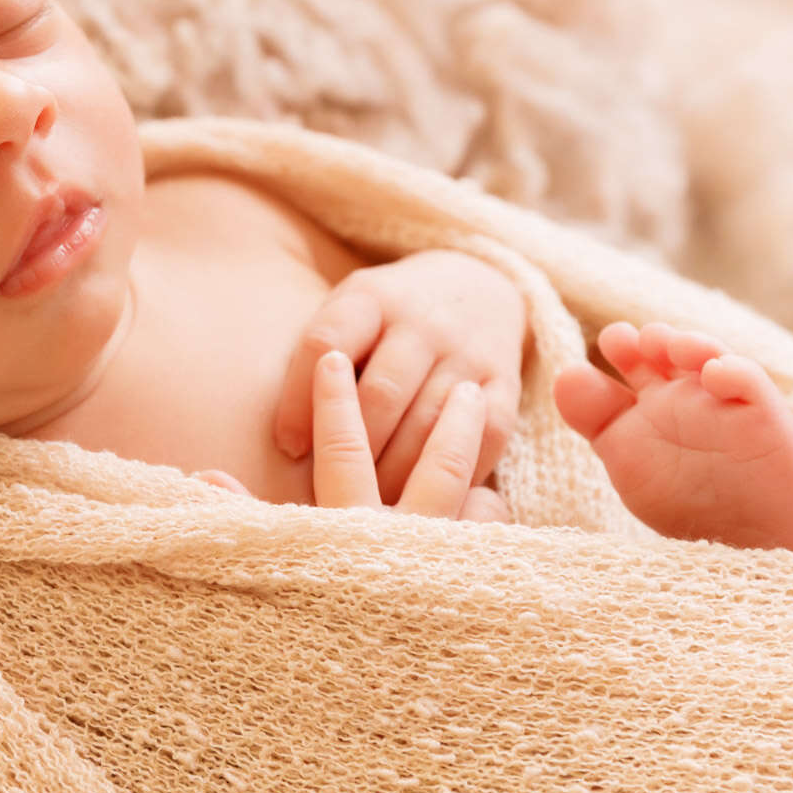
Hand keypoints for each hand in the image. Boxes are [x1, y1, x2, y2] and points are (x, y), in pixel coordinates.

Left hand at [271, 249, 525, 504]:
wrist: (479, 284)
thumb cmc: (389, 318)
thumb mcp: (350, 311)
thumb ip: (317, 359)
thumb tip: (286, 442)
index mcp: (371, 297)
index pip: (327, 344)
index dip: (301, 401)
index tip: (287, 447)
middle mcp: (422, 321)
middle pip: (381, 394)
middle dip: (354, 450)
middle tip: (333, 496)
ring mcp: (468, 351)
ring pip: (429, 424)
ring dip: (398, 474)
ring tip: (375, 509)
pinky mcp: (506, 381)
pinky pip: (484, 437)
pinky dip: (458, 474)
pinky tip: (435, 500)